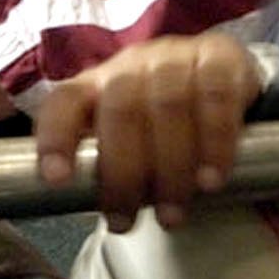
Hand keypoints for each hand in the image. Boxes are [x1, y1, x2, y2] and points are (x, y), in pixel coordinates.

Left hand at [33, 36, 263, 232]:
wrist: (223, 80)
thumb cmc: (164, 124)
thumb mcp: (131, 143)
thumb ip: (113, 171)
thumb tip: (109, 219)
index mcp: (97, 84)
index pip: (64, 102)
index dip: (56, 138)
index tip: (56, 180)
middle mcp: (133, 64)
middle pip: (121, 109)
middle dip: (122, 173)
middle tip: (125, 222)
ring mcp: (177, 56)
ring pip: (169, 104)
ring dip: (170, 167)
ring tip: (172, 214)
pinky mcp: (222, 57)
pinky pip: (217, 96)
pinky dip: (214, 142)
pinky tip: (211, 179)